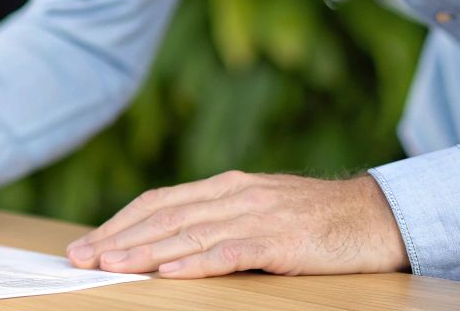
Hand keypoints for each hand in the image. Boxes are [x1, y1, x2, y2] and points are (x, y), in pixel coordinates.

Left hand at [66, 170, 409, 277]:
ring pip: (189, 234)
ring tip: (111, 264)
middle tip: (80, 257)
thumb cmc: (315, 219)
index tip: (86, 243)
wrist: (379, 215)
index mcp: (225, 186)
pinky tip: (171, 273)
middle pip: (164, 217)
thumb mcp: (258, 209)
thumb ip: (217, 218)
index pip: (159, 203)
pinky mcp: (283, 241)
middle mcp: (235, 195)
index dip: (120, 223)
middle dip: (118, 238)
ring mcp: (258, 216)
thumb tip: (167, 240)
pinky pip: (233, 252)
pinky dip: (199, 263)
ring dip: (145, 251)